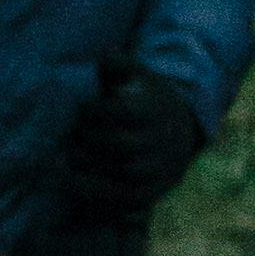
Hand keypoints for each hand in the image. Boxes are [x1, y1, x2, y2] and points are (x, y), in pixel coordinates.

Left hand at [65, 66, 209, 234]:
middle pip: (123, 144)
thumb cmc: (147, 99)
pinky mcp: (155, 191)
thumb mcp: (138, 76)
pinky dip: (102, 195)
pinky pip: (130, 200)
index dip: (96, 111)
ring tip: (72, 157)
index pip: (125, 112)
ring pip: (127, 174)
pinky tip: (76, 184)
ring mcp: (161, 169)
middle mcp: (163, 141)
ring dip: (93, 167)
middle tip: (75, 134)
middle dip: (92, 139)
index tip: (83, 108)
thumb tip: (105, 55)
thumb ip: (119, 65)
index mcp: (158, 110)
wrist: (182, 129)